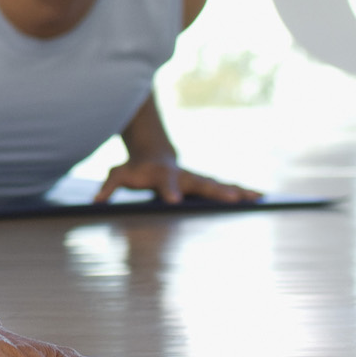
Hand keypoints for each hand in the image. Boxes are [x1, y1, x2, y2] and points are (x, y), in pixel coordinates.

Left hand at [95, 155, 260, 204]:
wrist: (153, 154)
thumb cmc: (135, 169)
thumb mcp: (118, 174)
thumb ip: (108, 186)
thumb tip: (95, 202)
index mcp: (162, 175)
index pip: (165, 184)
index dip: (169, 191)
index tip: (174, 201)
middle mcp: (184, 175)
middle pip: (201, 184)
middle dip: (216, 191)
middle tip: (233, 199)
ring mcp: (197, 179)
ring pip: (219, 184)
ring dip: (238, 191)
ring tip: (257, 197)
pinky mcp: (206, 183)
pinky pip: (226, 187)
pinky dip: (242, 191)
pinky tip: (260, 196)